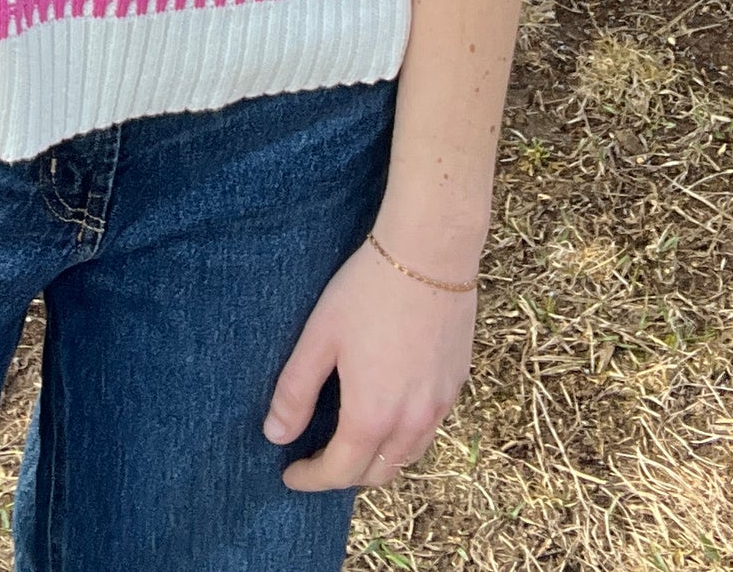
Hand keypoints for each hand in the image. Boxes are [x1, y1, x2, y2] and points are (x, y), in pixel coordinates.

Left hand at [261, 229, 477, 491]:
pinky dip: (404, 437)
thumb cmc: (368, 290)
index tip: (289, 474)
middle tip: (318, 458)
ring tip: (352, 440)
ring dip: (377, 460)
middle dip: (344, 474)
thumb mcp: (320, 336)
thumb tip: (276, 435)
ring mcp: (440, 405)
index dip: (311, 479)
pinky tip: (390, 410)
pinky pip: (429, 429)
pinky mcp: (457, 384)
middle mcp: (411, 422)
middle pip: (377, 474)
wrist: (431, 253)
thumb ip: (296, 390)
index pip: (339, 472)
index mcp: (372, 415)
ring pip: (407, 456)